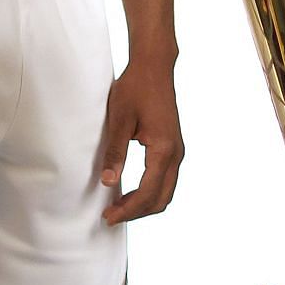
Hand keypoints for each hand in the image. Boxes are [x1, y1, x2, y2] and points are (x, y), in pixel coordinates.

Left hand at [98, 59, 183, 224]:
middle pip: (161, 199)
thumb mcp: (119, 119)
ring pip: (165, 192)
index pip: (147, 193)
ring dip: (144, 204)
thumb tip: (108, 182)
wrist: (154, 67)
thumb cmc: (135, 88)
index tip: (108, 217)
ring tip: (119, 207)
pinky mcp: (173, 147)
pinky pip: (165, 180)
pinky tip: (131, 191)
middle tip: (111, 216)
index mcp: (163, 149)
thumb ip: (115, 151)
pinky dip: (150, 192)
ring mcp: (177, 151)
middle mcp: (175, 154)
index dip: (128, 210)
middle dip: (137, 213)